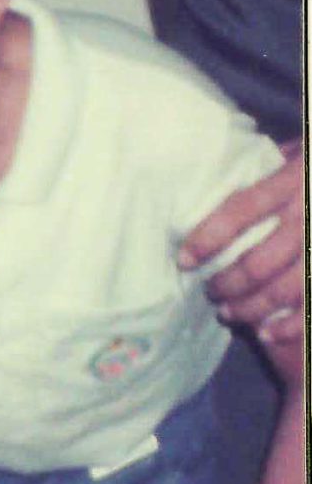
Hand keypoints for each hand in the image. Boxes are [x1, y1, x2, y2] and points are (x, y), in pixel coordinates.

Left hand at [180, 144, 302, 358]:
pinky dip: (290, 325)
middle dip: (226, 283)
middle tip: (210, 291)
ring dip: (249, 307)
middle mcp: (311, 214)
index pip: (242, 210)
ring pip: (283, 290)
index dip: (209, 237)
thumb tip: (226, 170)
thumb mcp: (303, 150)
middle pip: (258, 262)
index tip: (184, 259)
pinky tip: (268, 333)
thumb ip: (273, 162)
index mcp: (298, 179)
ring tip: (228, 312)